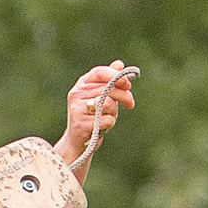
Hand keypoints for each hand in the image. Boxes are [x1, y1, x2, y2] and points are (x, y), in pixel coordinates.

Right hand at [55, 62, 136, 181]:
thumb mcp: (101, 97)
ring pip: (108, 103)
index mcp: (82, 84)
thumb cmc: (92, 117)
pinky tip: (101, 128)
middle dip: (124, 96)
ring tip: (107, 118)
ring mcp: (77, 108)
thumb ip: (110, 81)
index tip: (128, 85)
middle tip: (130, 104)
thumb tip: (119, 64)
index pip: (100, 73)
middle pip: (108, 88)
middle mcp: (77, 93)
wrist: (78, 142)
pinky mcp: (80, 123)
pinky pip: (106, 120)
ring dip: (114, 113)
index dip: (116, 76)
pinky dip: (109, 124)